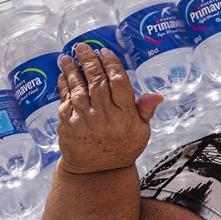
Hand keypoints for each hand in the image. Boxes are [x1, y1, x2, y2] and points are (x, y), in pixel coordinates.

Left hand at [56, 43, 162, 174]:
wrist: (98, 173)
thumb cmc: (122, 148)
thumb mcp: (141, 132)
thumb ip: (145, 111)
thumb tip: (157, 95)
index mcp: (126, 116)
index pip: (119, 83)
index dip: (111, 64)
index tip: (105, 52)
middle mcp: (106, 117)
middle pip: (97, 82)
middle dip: (89, 62)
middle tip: (83, 47)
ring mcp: (85, 122)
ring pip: (78, 90)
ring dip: (72, 71)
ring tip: (67, 57)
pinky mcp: (69, 127)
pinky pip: (65, 102)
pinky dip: (64, 87)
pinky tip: (62, 76)